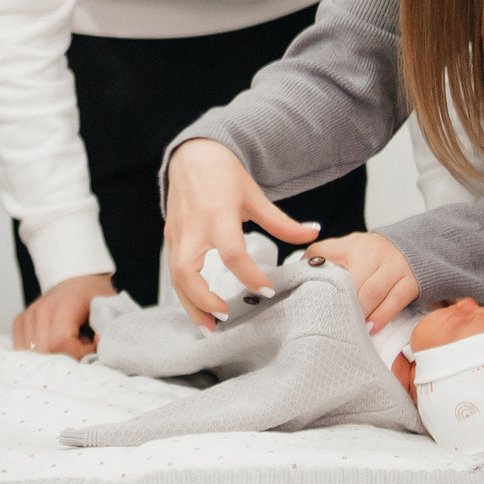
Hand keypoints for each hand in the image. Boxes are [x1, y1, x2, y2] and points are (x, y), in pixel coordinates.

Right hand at [12, 271, 113, 357]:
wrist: (79, 280)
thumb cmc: (95, 296)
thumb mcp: (110, 309)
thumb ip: (108, 331)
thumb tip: (102, 352)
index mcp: (63, 305)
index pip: (59, 342)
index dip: (77, 352)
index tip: (91, 345)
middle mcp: (40, 310)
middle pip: (44, 352)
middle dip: (65, 358)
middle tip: (81, 346)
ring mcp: (27, 316)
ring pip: (32, 354)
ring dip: (52, 356)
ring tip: (68, 343)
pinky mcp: (20, 322)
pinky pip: (23, 350)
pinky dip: (39, 353)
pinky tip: (54, 344)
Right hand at [164, 139, 320, 326]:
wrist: (192, 155)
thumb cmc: (224, 174)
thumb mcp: (255, 195)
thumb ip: (282, 222)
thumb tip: (313, 234)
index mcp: (218, 213)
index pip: (232, 252)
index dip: (250, 275)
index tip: (267, 291)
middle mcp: (193, 227)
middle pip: (188, 271)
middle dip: (202, 300)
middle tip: (224, 319)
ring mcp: (177, 234)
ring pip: (175, 278)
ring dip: (190, 305)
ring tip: (210, 328)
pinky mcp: (170, 240)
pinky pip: (173, 273)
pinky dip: (185, 295)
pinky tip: (201, 311)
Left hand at [300, 231, 418, 331]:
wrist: (415, 245)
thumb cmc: (372, 255)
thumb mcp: (348, 249)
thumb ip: (324, 262)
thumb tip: (294, 280)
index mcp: (349, 244)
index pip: (321, 254)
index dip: (310, 275)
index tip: (301, 296)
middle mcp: (371, 252)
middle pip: (350, 280)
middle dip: (338, 302)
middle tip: (325, 323)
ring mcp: (393, 266)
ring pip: (371, 292)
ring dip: (358, 313)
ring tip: (346, 329)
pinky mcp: (410, 281)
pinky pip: (394, 301)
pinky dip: (380, 317)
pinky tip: (369, 329)